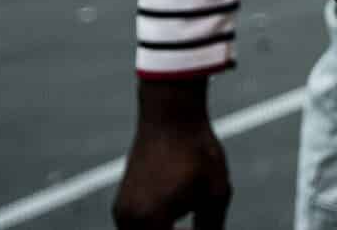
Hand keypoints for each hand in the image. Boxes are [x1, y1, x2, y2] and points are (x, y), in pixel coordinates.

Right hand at [112, 79, 229, 229]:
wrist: (170, 116)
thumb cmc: (197, 152)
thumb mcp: (215, 193)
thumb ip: (211, 228)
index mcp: (151, 220)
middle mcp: (128, 220)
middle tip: (192, 223)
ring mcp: (121, 213)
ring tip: (186, 213)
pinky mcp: (121, 205)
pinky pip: (137, 229)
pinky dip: (155, 228)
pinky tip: (175, 211)